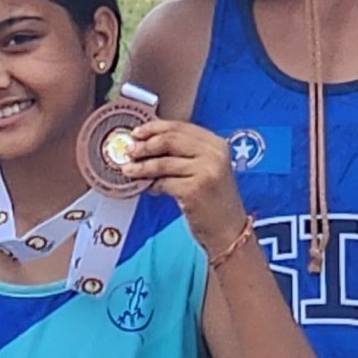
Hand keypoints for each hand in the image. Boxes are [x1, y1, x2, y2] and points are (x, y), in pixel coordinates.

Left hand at [120, 118, 245, 255]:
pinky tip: (148, 189)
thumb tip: (147, 144)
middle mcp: (213, 154)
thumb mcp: (207, 169)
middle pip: (169, 140)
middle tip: (129, 151)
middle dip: (145, 145)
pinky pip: (163, 182)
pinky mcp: (194, 190)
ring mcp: (205, 171)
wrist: (228, 230)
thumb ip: (185, 154)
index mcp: (216, 144)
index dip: (154, 128)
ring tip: (128, 170)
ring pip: (163, 162)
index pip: (180, 127)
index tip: (137, 132)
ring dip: (142, 167)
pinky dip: (152, 185)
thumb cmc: (214, 201)